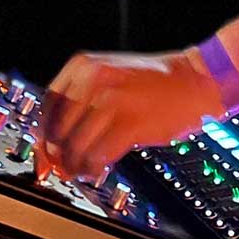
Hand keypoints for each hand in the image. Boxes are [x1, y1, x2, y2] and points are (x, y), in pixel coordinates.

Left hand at [35, 48, 219, 182]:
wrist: (196, 78)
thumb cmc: (155, 82)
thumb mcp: (110, 76)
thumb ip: (82, 101)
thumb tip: (55, 139)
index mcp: (83, 67)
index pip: (47, 106)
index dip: (42, 134)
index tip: (43, 152)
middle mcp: (93, 81)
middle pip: (58, 129)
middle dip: (57, 155)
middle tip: (61, 168)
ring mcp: (113, 101)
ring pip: (76, 145)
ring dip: (75, 165)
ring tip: (81, 170)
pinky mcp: (132, 123)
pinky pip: (100, 154)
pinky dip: (94, 167)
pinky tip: (97, 170)